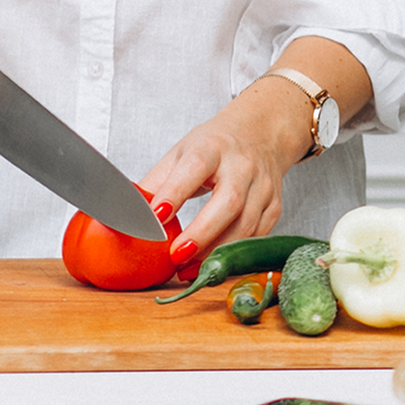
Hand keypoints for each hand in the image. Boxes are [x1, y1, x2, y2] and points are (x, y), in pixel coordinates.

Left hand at [138, 76, 309, 264]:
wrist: (259, 135)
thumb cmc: (213, 146)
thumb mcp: (181, 152)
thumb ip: (158, 181)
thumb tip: (129, 209)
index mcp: (212, 147)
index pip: (193, 168)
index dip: (175, 192)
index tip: (155, 216)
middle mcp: (242, 166)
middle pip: (228, 202)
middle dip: (201, 233)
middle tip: (176, 255)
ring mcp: (263, 187)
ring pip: (245, 225)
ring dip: (216, 252)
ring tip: (189, 269)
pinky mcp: (274, 207)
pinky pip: (256, 236)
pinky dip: (234, 254)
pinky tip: (212, 264)